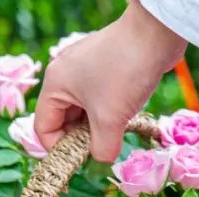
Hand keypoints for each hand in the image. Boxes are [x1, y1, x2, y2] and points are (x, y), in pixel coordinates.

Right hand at [35, 1, 186, 161]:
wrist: (155, 33)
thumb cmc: (124, 73)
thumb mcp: (110, 119)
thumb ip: (102, 148)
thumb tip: (103, 159)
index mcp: (55, 85)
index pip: (43, 127)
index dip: (58, 149)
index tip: (81, 160)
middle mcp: (65, 75)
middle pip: (63, 120)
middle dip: (80, 138)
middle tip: (102, 148)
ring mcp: (85, 70)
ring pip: (83, 111)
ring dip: (97, 127)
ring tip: (116, 133)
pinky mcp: (104, 68)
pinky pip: (99, 99)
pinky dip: (108, 112)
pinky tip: (124, 117)